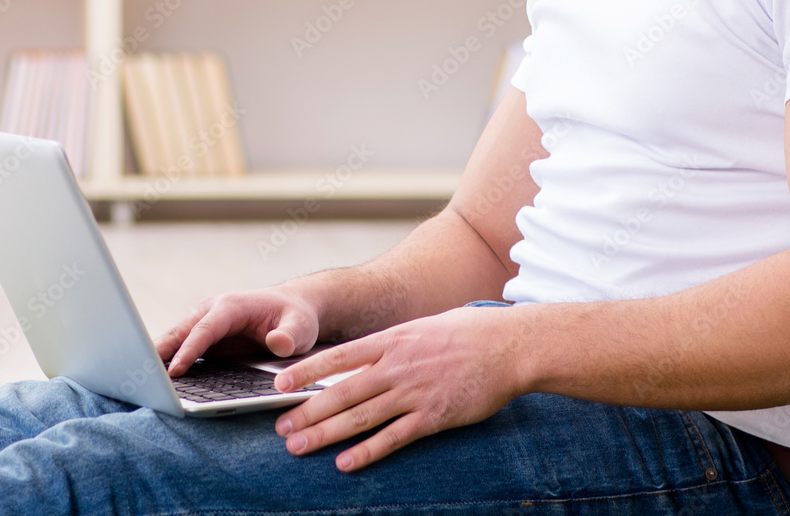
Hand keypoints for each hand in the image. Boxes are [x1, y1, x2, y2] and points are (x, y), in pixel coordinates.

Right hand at [154, 285, 320, 375]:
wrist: (294, 309)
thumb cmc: (297, 317)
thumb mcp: (301, 327)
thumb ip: (290, 335)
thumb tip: (278, 343)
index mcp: (231, 306)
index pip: (204, 330)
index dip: (188, 350)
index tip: (174, 372)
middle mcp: (212, 312)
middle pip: (179, 333)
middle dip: (157, 353)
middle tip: (138, 376)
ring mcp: (205, 324)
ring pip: (174, 340)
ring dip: (154, 359)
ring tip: (134, 382)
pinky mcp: (204, 339)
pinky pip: (179, 350)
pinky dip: (164, 363)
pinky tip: (152, 383)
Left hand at [273, 306, 528, 471]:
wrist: (509, 346)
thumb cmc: (469, 332)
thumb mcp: (424, 326)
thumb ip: (393, 342)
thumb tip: (366, 354)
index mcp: (393, 339)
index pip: (339, 357)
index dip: (307, 372)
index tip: (280, 385)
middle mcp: (398, 366)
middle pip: (343, 392)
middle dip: (308, 412)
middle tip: (281, 428)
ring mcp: (415, 392)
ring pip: (361, 417)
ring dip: (326, 434)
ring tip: (298, 447)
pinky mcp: (434, 416)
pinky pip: (394, 438)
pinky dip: (367, 452)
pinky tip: (345, 463)